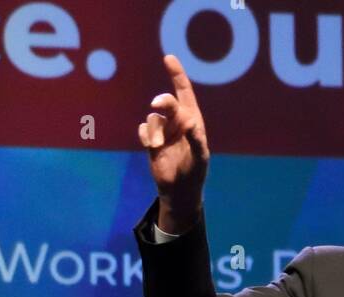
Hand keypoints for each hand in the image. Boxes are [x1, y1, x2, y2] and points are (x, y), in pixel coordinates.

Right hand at [138, 54, 209, 230]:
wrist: (179, 191)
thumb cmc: (194, 173)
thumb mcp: (200, 158)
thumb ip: (197, 140)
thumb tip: (191, 124)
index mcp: (192, 120)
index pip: (184, 92)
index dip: (177, 74)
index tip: (168, 58)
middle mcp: (177, 122)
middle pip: (166, 102)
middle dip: (162, 102)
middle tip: (157, 105)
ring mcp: (164, 131)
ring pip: (152, 118)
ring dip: (154, 131)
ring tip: (157, 146)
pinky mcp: (151, 141)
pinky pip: (143, 129)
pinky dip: (145, 136)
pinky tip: (151, 147)